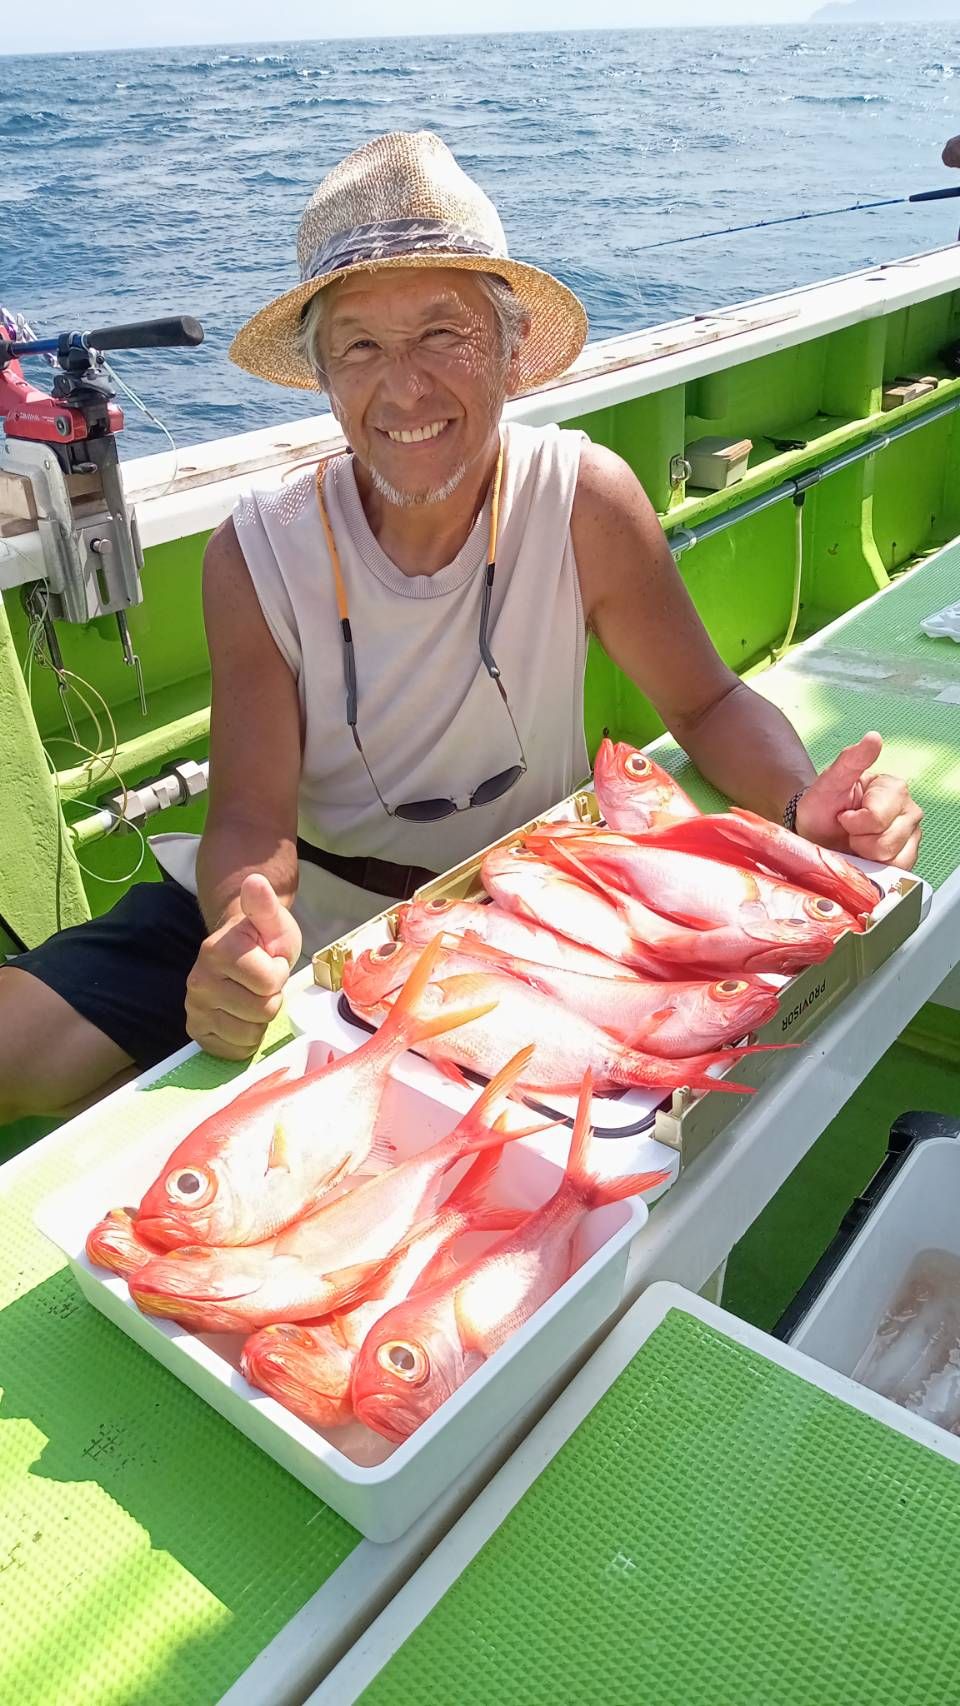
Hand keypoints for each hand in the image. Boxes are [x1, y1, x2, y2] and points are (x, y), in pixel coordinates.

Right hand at [186, 874, 301, 1059]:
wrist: (239, 952)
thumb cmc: (261, 938)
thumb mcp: (271, 919)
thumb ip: (264, 904)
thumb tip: (256, 881)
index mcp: (217, 951)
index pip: (269, 982)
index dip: (279, 973)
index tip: (270, 960)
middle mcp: (198, 981)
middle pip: (262, 1011)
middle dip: (271, 997)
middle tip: (262, 981)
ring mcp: (194, 1009)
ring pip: (250, 1034)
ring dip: (260, 1019)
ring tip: (252, 995)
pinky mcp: (196, 1032)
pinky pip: (235, 1051)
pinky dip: (246, 1037)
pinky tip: (242, 1015)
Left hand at [794, 732, 922, 869]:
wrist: (815, 832)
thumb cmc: (823, 807)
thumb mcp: (830, 781)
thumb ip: (851, 759)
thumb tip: (873, 738)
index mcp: (894, 788)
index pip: (877, 818)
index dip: (853, 822)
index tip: (843, 815)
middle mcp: (909, 810)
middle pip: (886, 841)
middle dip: (859, 840)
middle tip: (849, 830)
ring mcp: (911, 834)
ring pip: (893, 858)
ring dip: (867, 855)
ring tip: (857, 842)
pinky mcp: (908, 856)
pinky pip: (898, 870)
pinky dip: (876, 867)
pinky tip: (866, 855)